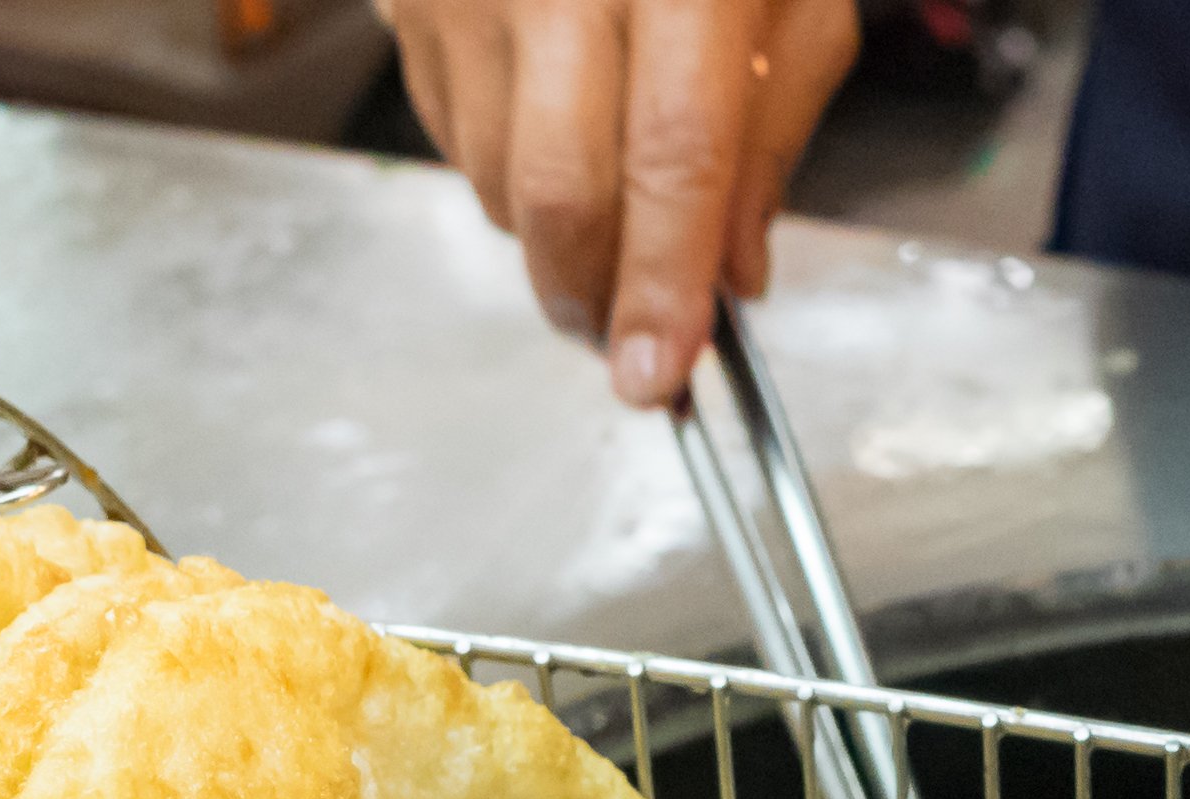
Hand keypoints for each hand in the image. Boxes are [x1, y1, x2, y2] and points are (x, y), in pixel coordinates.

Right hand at [384, 0, 860, 407]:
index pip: (673, 159)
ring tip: (607, 227)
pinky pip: (456, 142)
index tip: (661, 372)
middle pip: (559, 191)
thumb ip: (773, 133)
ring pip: (497, 183)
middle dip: (594, 297)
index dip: (665, 283)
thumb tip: (735, 273)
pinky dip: (510, 180)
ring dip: (553, 247)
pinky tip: (558, 138)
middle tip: (628, 343)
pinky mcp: (417, 6)